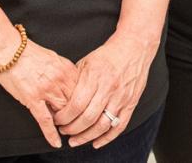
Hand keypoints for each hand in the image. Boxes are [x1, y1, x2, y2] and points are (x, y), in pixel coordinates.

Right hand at [0, 42, 80, 147]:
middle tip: (77, 123)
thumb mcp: (53, 58)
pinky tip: (56, 142)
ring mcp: (46, 90)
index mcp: (66, 69)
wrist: (7, 49)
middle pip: (76, 103)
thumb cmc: (27, 52)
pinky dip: (51, 133)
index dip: (84, 102)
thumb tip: (71, 83)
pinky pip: (45, 120)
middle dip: (77, 114)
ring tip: (66, 130)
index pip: (83, 90)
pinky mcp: (32, 98)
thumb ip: (64, 71)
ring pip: (63, 112)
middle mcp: (60, 80)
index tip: (84, 108)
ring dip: (65, 122)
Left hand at [54, 30, 155, 147]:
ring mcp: (121, 97)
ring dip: (86, 137)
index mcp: (95, 77)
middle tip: (63, 131)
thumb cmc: (108, 55)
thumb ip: (75, 82)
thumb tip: (60, 101)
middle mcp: (108, 88)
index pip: (76, 105)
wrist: (134, 48)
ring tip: (75, 140)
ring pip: (102, 125)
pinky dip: (107, 138)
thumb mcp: (86, 62)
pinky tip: (96, 143)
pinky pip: (119, 126)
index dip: (64, 117)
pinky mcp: (131, 103)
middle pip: (87, 118)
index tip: (57, 120)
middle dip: (72, 129)